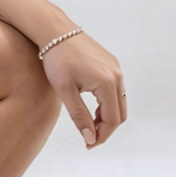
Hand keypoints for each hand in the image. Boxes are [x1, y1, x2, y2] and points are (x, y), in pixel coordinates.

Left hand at [40, 33, 125, 147]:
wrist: (55, 31)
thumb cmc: (56, 59)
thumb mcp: (65, 90)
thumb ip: (79, 115)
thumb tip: (90, 139)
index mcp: (107, 83)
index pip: (113, 119)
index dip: (101, 136)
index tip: (88, 145)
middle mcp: (116, 75)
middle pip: (120, 113)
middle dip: (106, 129)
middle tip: (89, 139)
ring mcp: (115, 68)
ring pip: (119, 102)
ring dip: (107, 117)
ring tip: (88, 125)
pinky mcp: (111, 63)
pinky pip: (115, 90)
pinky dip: (107, 104)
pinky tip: (91, 108)